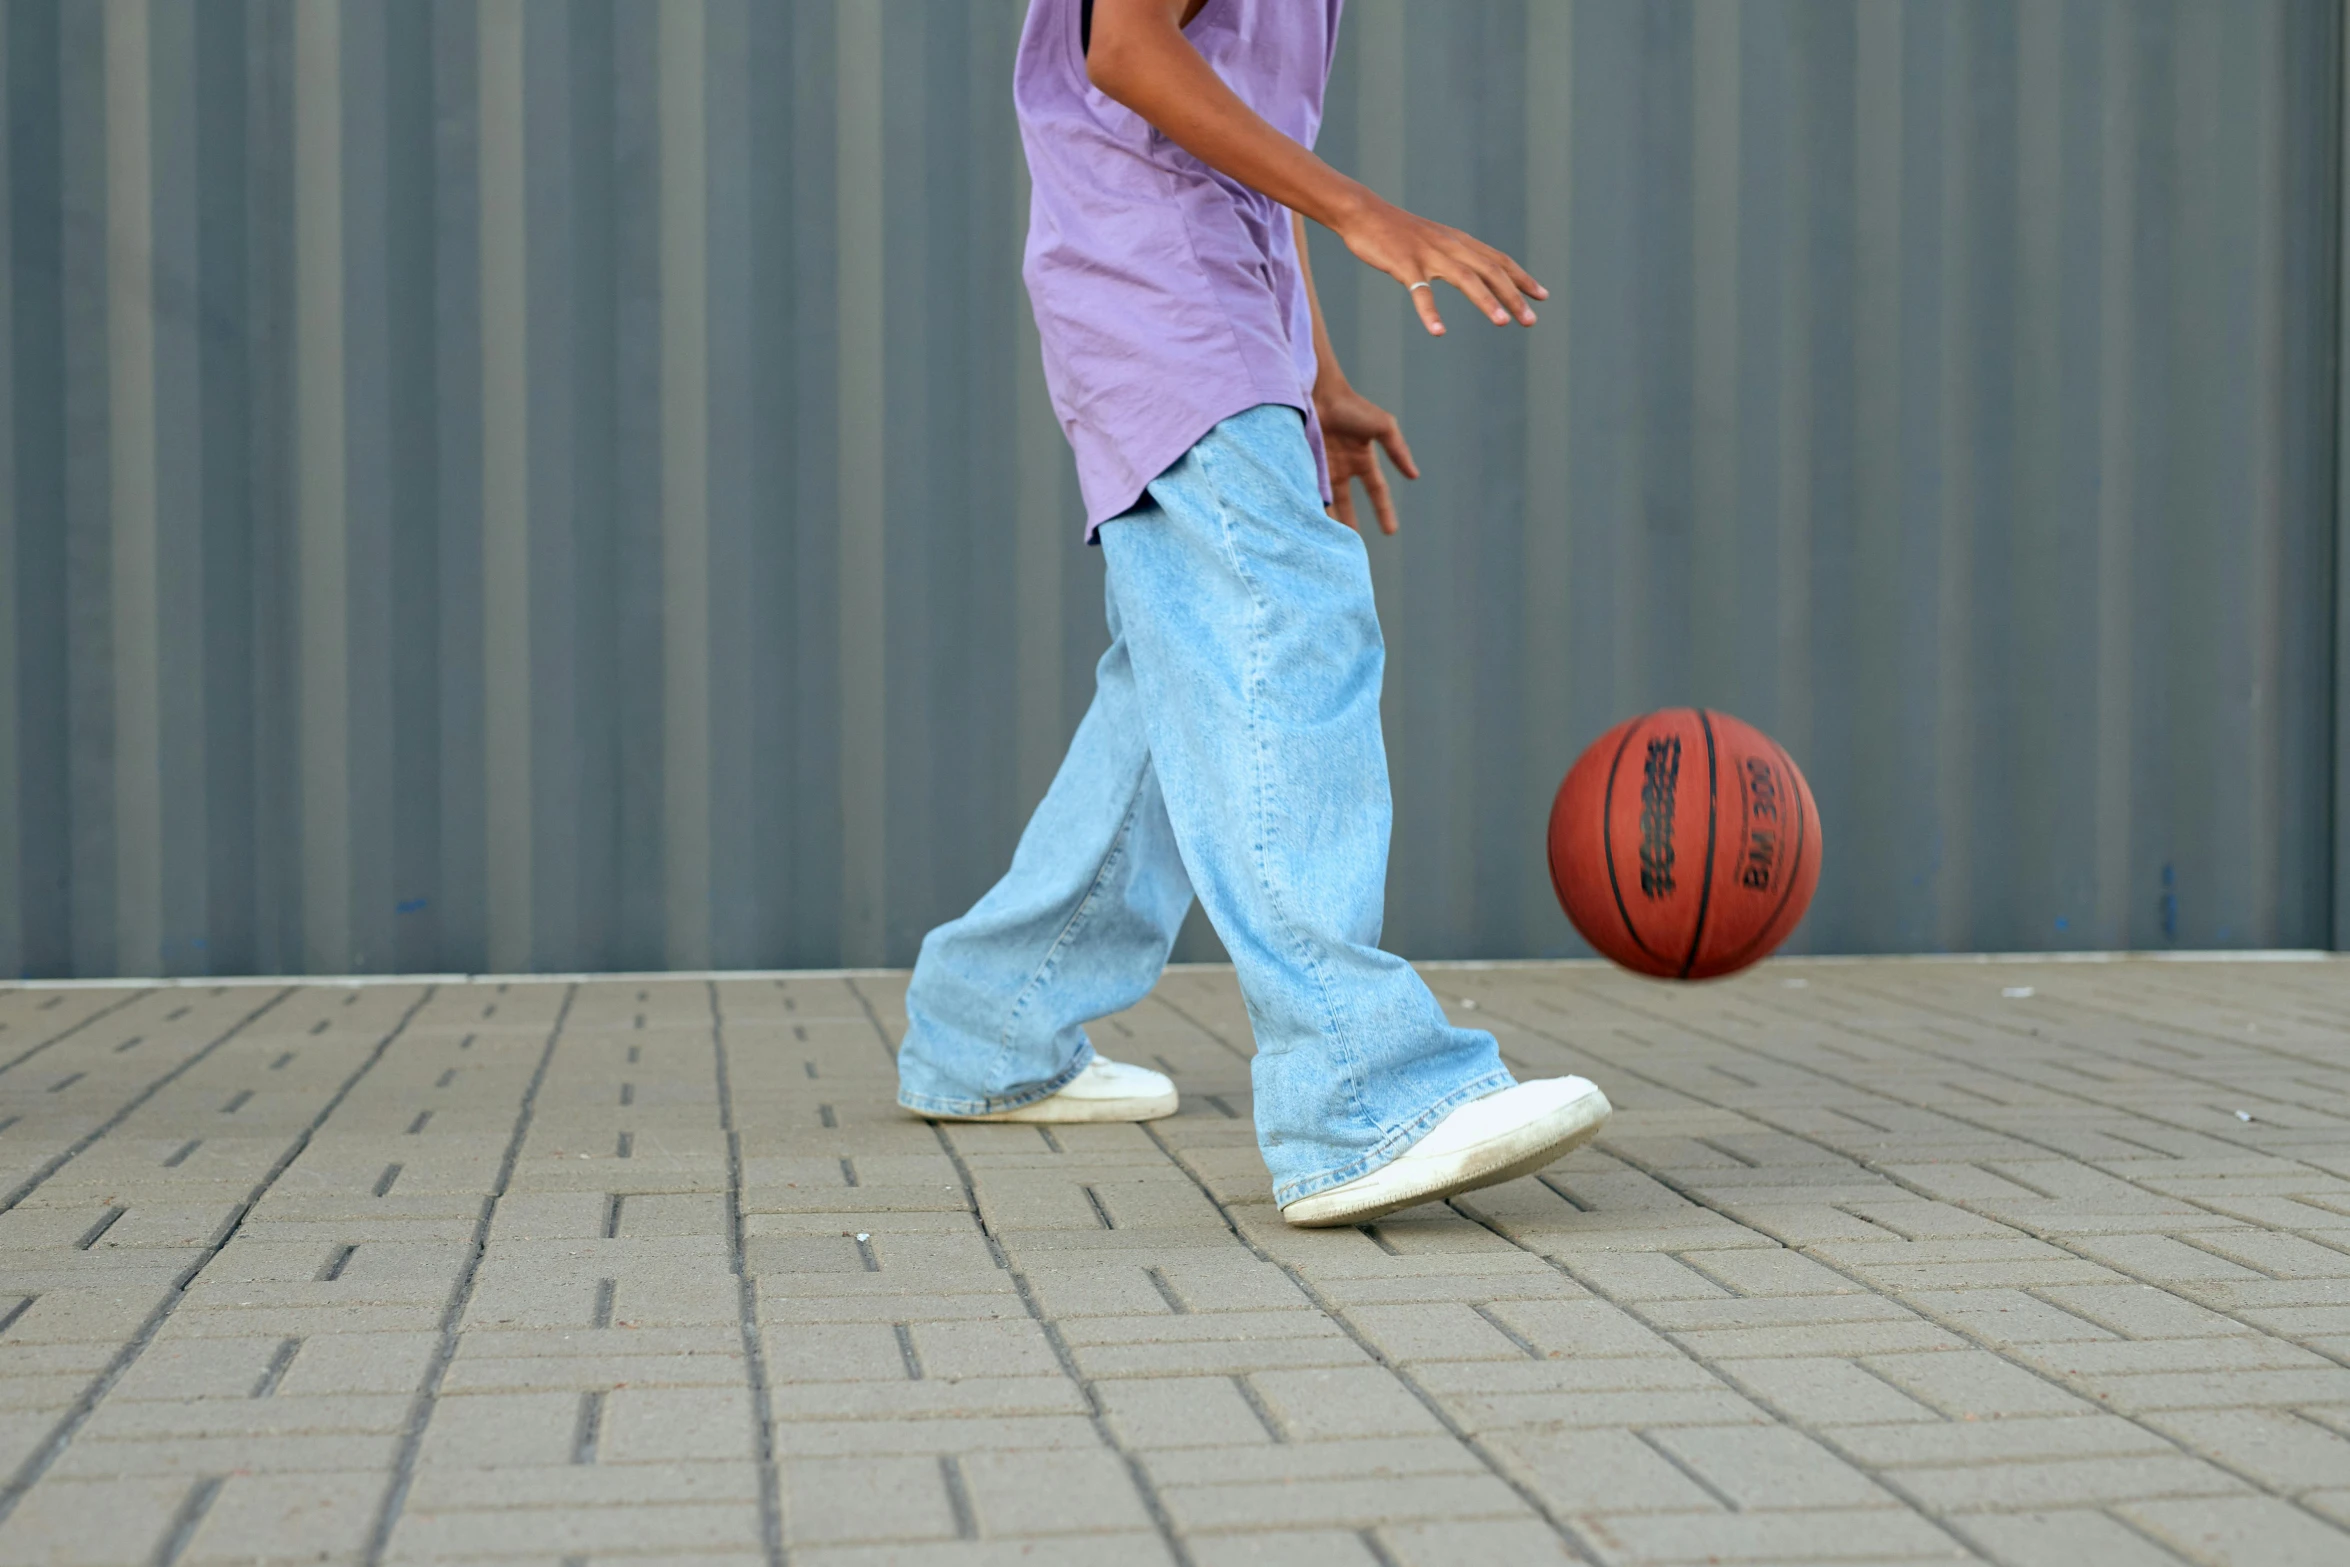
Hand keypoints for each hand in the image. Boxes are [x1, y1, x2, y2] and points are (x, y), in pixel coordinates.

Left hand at [1316, 382, 1417, 535]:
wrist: (1319, 393)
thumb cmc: (1353, 407)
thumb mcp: (1383, 427)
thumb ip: (1398, 451)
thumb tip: (1414, 476)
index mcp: (1362, 460)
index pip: (1377, 492)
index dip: (1384, 511)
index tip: (1391, 532)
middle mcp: (1342, 468)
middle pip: (1347, 504)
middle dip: (1349, 525)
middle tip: (1351, 549)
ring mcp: (1322, 468)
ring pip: (1326, 502)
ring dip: (1327, 522)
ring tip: (1326, 545)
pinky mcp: (1304, 467)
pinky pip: (1307, 492)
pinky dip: (1308, 507)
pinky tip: (1307, 525)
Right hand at [1332, 192, 1545, 336]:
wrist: (1362, 213)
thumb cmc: (1396, 231)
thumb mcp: (1433, 240)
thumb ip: (1454, 255)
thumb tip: (1473, 273)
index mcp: (1459, 242)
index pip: (1499, 261)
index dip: (1522, 278)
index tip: (1542, 296)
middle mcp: (1450, 246)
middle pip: (1490, 271)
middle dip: (1513, 295)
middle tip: (1531, 320)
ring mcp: (1428, 255)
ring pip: (1465, 278)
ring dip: (1486, 301)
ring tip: (1503, 323)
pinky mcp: (1404, 264)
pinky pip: (1420, 291)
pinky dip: (1430, 312)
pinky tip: (1439, 332)